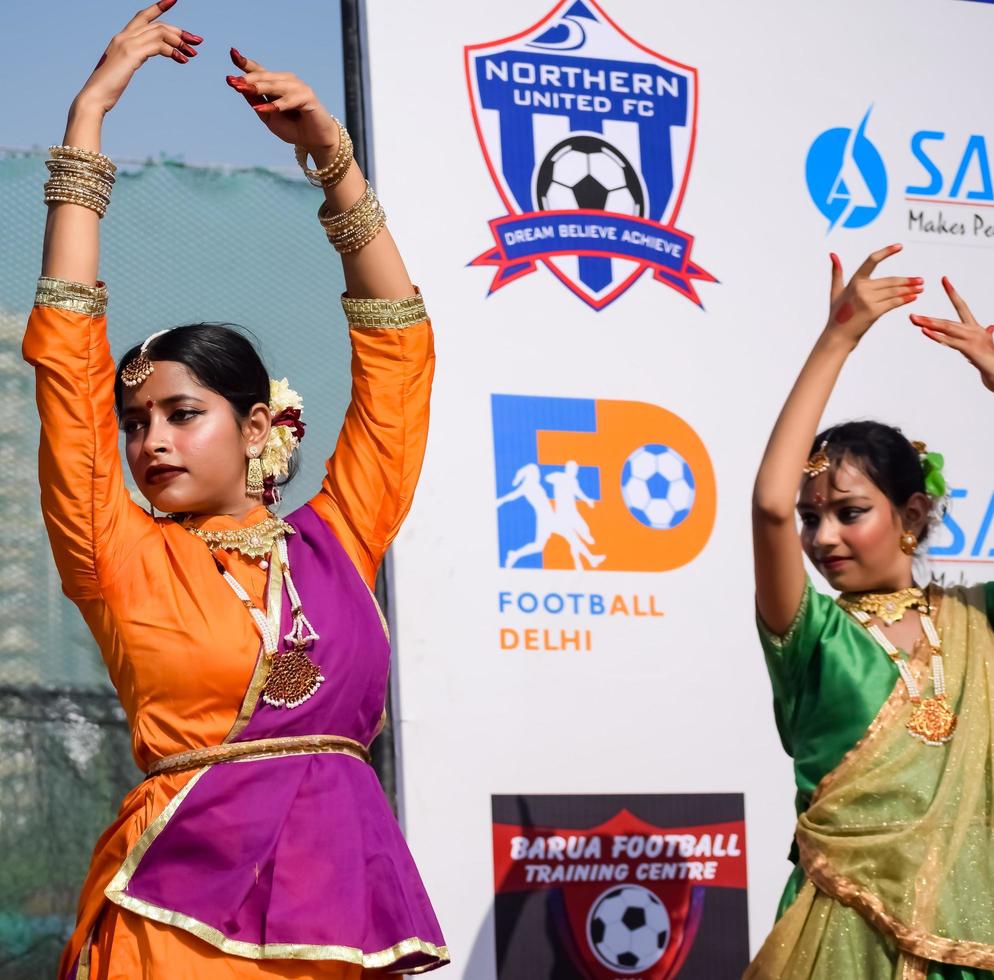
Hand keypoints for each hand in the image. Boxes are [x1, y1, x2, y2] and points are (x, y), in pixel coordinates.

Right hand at [75, 0, 201, 116]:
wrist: (96, 96)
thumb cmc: (107, 88)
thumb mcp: (122, 67)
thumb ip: (131, 57)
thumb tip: (138, 57)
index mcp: (121, 38)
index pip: (142, 16)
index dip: (158, 7)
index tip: (173, 0)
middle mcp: (124, 36)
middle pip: (157, 25)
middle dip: (179, 31)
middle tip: (197, 40)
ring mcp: (127, 44)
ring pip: (160, 33)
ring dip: (180, 42)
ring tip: (192, 53)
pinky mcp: (132, 54)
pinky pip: (158, 46)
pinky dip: (173, 51)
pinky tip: (182, 60)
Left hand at [225, 49, 339, 156]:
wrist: (315, 141)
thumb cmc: (293, 128)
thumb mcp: (268, 116)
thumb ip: (256, 102)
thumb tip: (240, 86)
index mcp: (276, 83)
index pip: (259, 70)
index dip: (246, 63)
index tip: (232, 53)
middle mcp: (287, 81)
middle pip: (264, 76)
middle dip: (248, 79)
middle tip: (233, 81)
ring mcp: (298, 87)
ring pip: (275, 85)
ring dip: (258, 87)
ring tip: (242, 89)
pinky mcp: (308, 97)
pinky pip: (288, 101)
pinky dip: (276, 105)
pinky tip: (263, 109)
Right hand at [825, 244, 922, 346]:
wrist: (837, 337)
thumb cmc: (837, 315)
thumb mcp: (835, 292)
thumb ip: (836, 273)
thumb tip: (833, 254)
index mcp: (854, 282)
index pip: (871, 261)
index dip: (886, 252)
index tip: (900, 246)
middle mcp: (861, 288)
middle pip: (889, 281)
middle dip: (907, 281)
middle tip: (920, 280)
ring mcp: (867, 300)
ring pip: (894, 291)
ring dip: (909, 289)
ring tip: (920, 288)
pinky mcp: (873, 311)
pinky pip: (893, 303)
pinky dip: (905, 300)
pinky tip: (913, 297)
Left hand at [910, 277, 993, 391]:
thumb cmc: (991, 358)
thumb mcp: (986, 344)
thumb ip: (986, 335)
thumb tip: (991, 327)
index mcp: (974, 327)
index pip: (962, 306)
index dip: (953, 292)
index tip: (944, 280)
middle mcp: (973, 329)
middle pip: (947, 319)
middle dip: (928, 317)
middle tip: (911, 314)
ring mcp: (971, 338)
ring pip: (946, 327)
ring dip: (928, 323)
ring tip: (914, 319)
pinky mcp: (969, 348)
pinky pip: (949, 340)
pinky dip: (935, 336)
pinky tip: (924, 331)